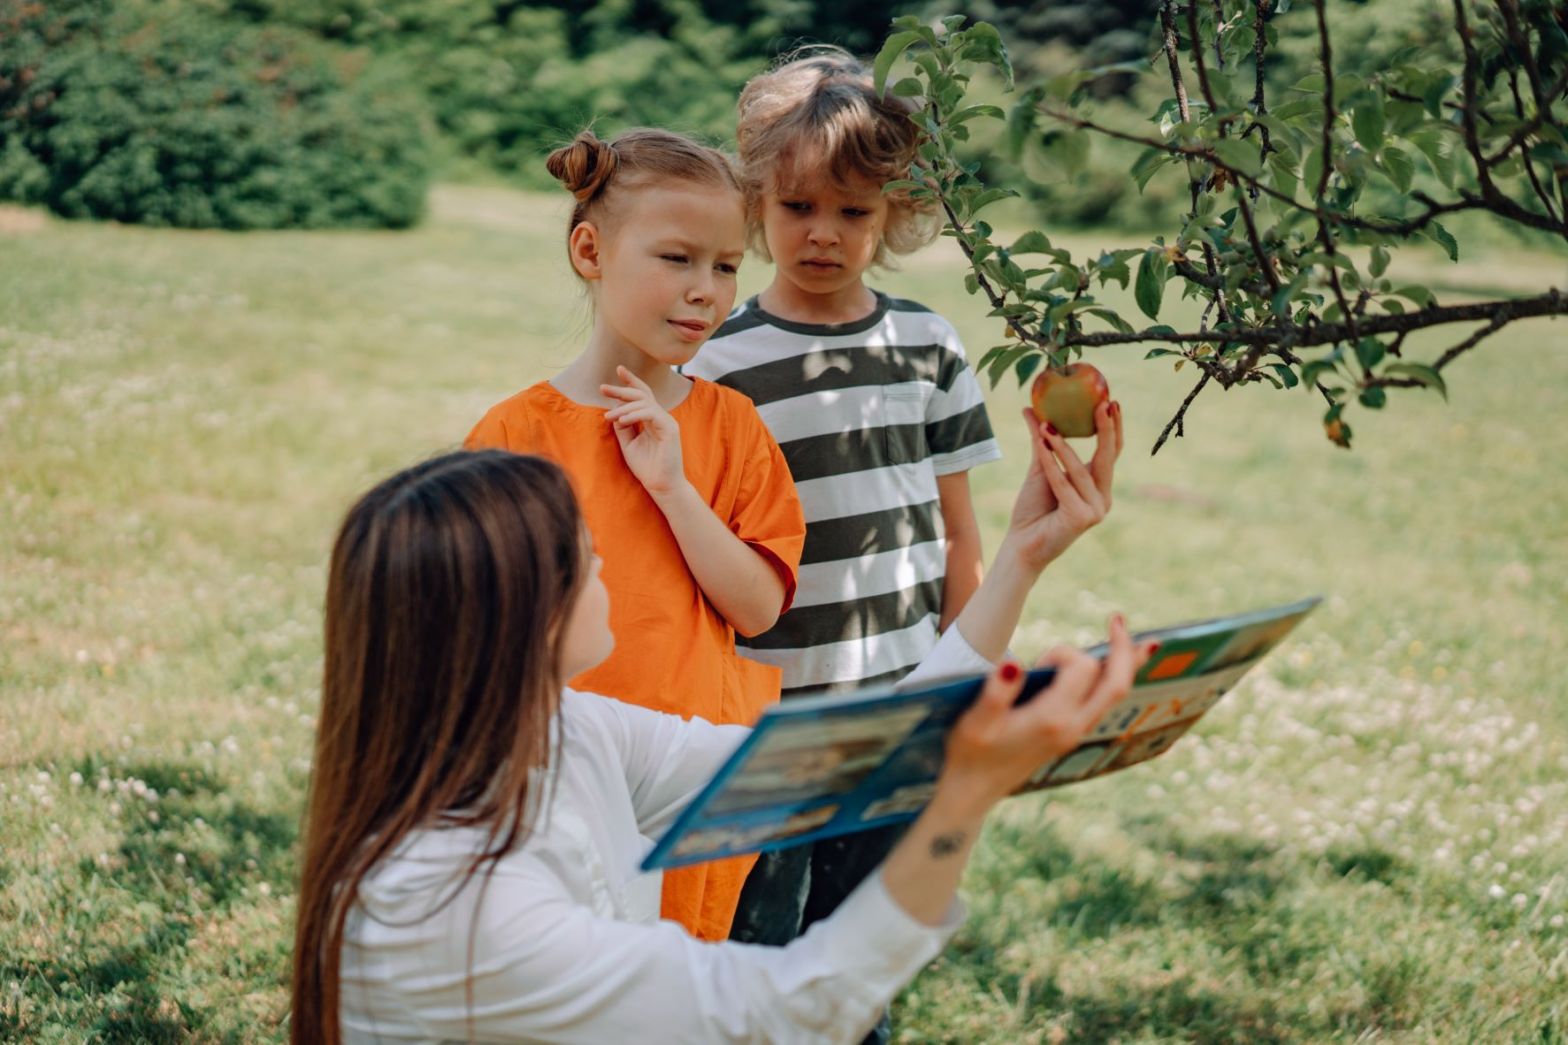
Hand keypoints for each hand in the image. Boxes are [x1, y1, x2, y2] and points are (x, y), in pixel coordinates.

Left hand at [603, 366, 683, 496]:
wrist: (661, 486)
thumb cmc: (647, 467)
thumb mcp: (629, 444)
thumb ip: (623, 426)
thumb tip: (613, 411)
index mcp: (652, 419)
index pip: (642, 395)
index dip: (630, 381)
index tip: (618, 370)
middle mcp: (661, 417)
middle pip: (642, 393)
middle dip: (622, 388)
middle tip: (603, 388)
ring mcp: (667, 421)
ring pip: (644, 402)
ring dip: (623, 407)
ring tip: (609, 416)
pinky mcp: (670, 428)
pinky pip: (650, 413)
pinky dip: (634, 414)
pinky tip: (621, 420)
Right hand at [938, 613, 1153, 810]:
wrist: (973, 790)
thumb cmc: (969, 753)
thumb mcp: (975, 721)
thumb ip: (996, 692)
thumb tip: (1014, 663)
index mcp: (1052, 719)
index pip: (1082, 670)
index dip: (1064, 653)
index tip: (1038, 662)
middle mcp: (1072, 727)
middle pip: (1117, 684)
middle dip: (1122, 650)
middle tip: (1118, 618)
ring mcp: (1075, 732)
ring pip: (1116, 694)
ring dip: (1128, 665)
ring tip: (1149, 642)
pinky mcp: (1071, 734)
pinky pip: (1104, 702)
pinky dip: (1116, 680)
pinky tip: (1121, 667)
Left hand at [1006, 399, 1122, 572]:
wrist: (1020, 545)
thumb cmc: (1032, 509)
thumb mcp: (1040, 468)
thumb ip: (1041, 441)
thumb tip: (1031, 409)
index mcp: (1098, 487)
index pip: (1111, 452)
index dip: (1113, 427)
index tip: (1111, 401)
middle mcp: (1102, 499)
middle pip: (1108, 458)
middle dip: (1106, 429)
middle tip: (1101, 403)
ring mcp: (1095, 510)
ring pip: (1080, 470)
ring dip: (1063, 447)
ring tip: (1048, 426)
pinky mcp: (1081, 518)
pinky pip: (1064, 483)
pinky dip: (1051, 464)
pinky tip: (1041, 444)